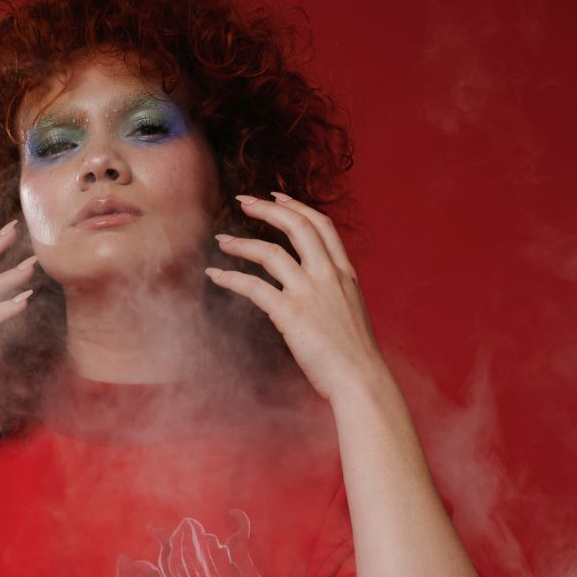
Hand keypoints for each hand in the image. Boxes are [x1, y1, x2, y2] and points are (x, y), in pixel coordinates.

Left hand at [205, 192, 386, 403]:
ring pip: (270, 252)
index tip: (278, 196)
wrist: (361, 379)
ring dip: (241, 243)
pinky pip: (253, 287)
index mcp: (345, 273)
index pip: (322, 225)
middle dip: (267, 208)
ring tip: (222, 240)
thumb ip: (334, 294)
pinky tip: (215, 275)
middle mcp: (328, 275)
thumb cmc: (355, 355)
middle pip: (296, 226)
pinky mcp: (290, 313)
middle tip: (243, 200)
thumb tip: (316, 293)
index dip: (297, 206)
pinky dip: (230, 278)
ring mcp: (309, 292)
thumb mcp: (351, 312)